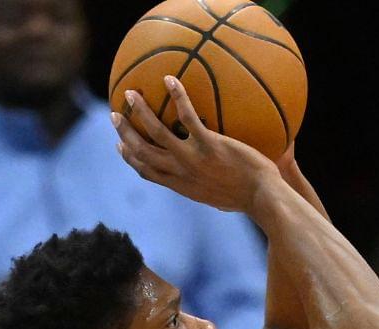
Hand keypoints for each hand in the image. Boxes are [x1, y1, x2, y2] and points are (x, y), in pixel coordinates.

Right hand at [112, 76, 279, 211]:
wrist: (263, 198)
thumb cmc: (249, 198)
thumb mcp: (220, 197)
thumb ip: (208, 186)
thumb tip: (211, 180)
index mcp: (182, 185)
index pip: (148, 172)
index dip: (130, 158)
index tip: (120, 145)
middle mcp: (182, 173)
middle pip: (142, 152)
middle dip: (125, 133)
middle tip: (115, 115)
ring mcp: (193, 159)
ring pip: (156, 132)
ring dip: (140, 111)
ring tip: (130, 93)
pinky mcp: (210, 145)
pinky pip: (187, 116)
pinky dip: (177, 96)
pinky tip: (170, 80)